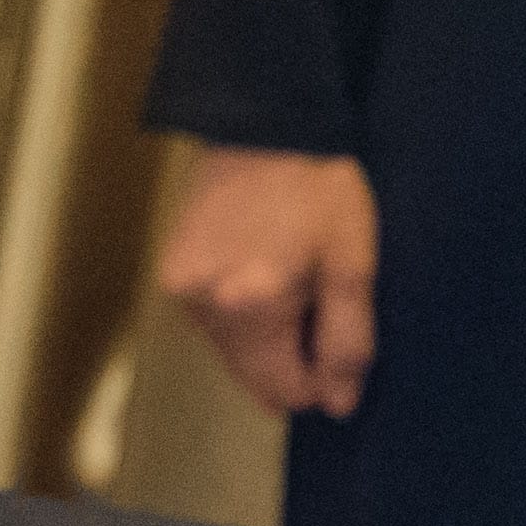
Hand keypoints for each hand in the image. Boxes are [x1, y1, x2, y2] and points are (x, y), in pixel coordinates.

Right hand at [160, 145, 378, 420]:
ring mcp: (181, 289)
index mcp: (251, 307)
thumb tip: (337, 402)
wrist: (263, 122)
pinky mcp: (171, 271)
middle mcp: (204, 305)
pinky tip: (259, 264)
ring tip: (286, 271)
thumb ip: (348, 343)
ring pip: (231, 349)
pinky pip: (211, 319)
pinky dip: (238, 308)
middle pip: (253, 376)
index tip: (336, 328)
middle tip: (314, 294)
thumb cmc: (316, 185)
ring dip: (263, 331)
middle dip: (291, 352)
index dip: (322, 374)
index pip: (286, 391)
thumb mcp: (354, 265)